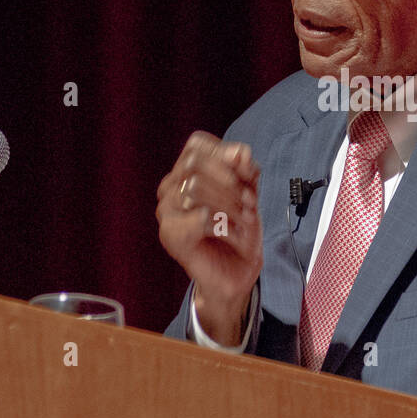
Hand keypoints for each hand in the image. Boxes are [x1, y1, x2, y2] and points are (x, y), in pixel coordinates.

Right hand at [156, 132, 262, 345]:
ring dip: (229, 204)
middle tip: (249, 202)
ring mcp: (166, 211)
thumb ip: (246, 170)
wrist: (238, 272)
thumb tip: (241, 153)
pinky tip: (230, 234)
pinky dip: (222, 224)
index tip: (248, 174)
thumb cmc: (240, 230)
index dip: (224, 154)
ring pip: (193, 187)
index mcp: (187, 172)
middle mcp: (170, 187)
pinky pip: (196, 216)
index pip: (196, 145)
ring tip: (245, 220)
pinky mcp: (171, 235)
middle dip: (229, 181)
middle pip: (194, 163)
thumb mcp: (250, 193)